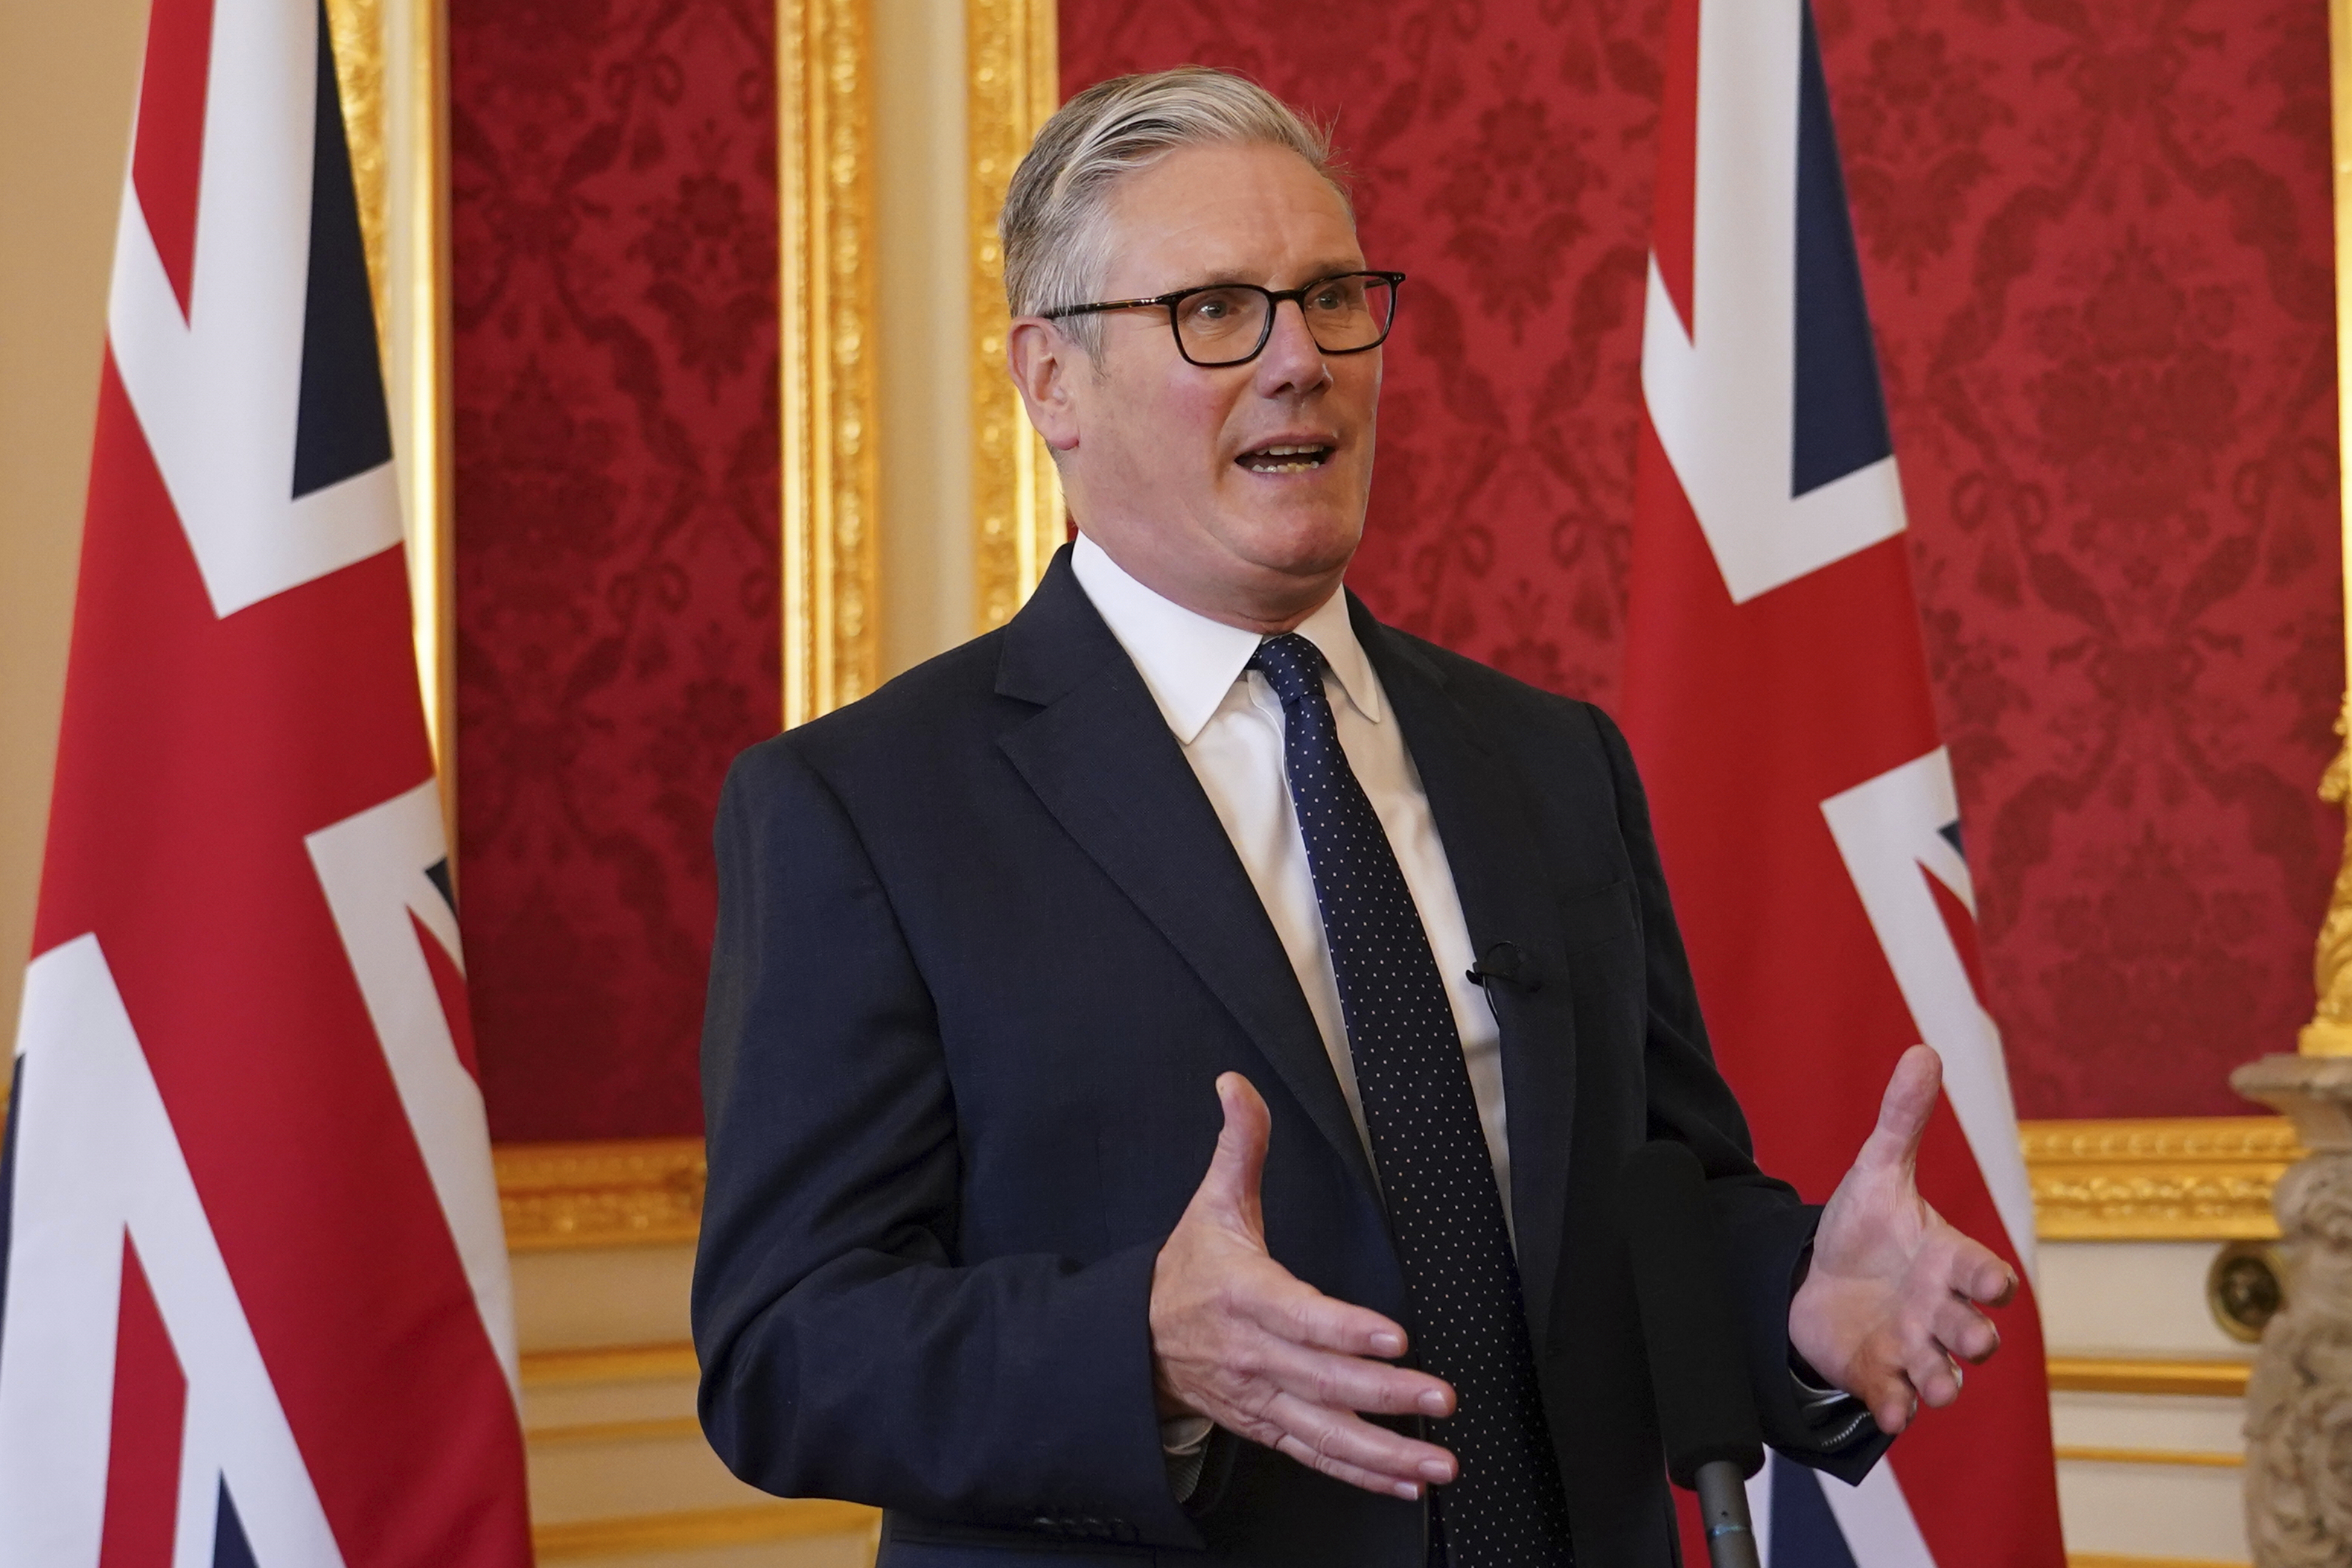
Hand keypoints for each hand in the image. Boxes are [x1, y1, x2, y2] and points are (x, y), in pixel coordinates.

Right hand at [1149, 1073, 1459, 1499]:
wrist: (1136, 1341)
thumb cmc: (1187, 1272)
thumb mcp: (1211, 1202)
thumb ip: (1239, 1144)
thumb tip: (1237, 1085)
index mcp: (1245, 1295)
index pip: (1299, 1316)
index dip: (1345, 1329)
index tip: (1393, 1337)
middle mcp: (1254, 1355)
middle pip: (1323, 1380)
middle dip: (1384, 1394)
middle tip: (1437, 1398)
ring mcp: (1262, 1398)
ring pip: (1326, 1431)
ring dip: (1384, 1451)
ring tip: (1436, 1460)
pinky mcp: (1268, 1426)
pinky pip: (1318, 1455)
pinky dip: (1362, 1473)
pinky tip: (1406, 1481)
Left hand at [1788, 1045, 2018, 1434]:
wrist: (1816, 1277)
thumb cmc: (1865, 1227)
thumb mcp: (1877, 1170)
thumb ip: (1902, 1119)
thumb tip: (1923, 1050)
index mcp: (1947, 1262)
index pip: (1982, 1274)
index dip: (1988, 1281)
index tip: (1988, 1283)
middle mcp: (1938, 1311)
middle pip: (1972, 1332)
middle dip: (1973, 1337)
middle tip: (1969, 1339)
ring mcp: (1911, 1347)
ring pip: (1942, 1375)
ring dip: (1941, 1382)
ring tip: (1934, 1387)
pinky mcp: (1877, 1374)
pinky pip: (1893, 1399)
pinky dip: (1894, 1407)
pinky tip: (1889, 1411)